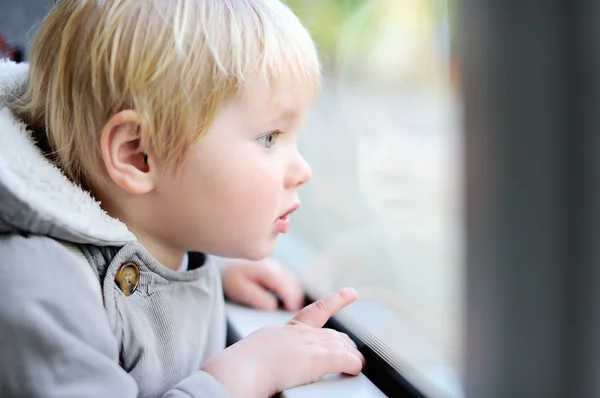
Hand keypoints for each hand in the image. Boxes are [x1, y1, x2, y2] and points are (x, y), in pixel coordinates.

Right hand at [202, 288, 364, 397]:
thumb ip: (271, 352)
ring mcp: (311, 343)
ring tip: (353, 367)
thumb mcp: (259, 350)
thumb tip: (267, 364)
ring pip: (343, 346)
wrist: (241, 369)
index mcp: (286, 330)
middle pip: (334, 334)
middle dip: (344, 345)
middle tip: (350, 357)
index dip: (336, 300)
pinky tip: (355, 370)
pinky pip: (347, 359)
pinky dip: (354, 365)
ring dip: (350, 357)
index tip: (350, 293)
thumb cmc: (241, 366)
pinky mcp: (320, 358)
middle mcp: (301, 333)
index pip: (316, 311)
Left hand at [221, 258, 303, 311]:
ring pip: (292, 280)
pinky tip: (286, 298)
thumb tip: (273, 306)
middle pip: (293, 283)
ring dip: (294, 293)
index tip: (293, 311)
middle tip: (294, 312)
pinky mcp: (274, 267)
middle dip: (296, 298)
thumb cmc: (231, 277)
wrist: (223, 263)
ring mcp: (276, 265)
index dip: (292, 301)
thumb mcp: (241, 290)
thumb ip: (258, 299)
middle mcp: (275, 266)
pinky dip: (290, 288)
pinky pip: (288, 278)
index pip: (287, 288)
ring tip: (291, 307)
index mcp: (268, 271)